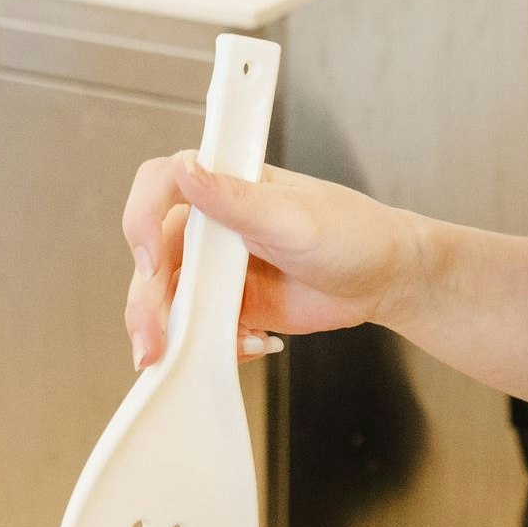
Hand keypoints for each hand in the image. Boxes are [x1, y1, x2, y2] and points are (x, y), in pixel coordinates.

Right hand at [118, 152, 427, 368]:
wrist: (386, 280)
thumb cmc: (353, 234)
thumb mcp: (296, 217)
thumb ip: (237, 199)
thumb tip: (187, 168)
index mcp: (225, 185)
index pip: (161, 184)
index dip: (141, 217)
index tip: (149, 259)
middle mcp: (211, 225)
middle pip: (151, 255)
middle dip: (146, 300)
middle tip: (154, 339)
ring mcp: (216, 269)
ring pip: (165, 298)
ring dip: (164, 330)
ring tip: (176, 358)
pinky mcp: (227, 306)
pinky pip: (195, 329)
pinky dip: (207, 345)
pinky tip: (248, 346)